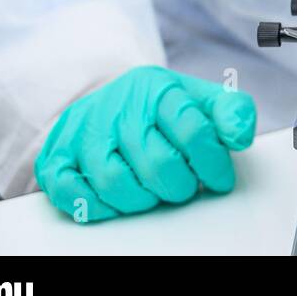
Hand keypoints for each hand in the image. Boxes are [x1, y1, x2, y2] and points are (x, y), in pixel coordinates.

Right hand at [35, 65, 255, 222]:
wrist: (110, 99)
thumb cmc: (160, 108)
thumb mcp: (201, 98)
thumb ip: (232, 111)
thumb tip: (240, 135)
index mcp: (157, 89)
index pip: (193, 130)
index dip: (212, 163)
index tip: (219, 179)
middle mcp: (117, 107)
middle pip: (157, 163)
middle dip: (179, 186)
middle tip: (183, 187)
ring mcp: (84, 132)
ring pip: (115, 183)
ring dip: (143, 199)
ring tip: (153, 192)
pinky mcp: (56, 155)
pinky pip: (71, 192)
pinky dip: (98, 206)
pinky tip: (117, 201)